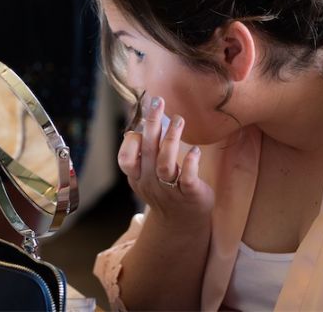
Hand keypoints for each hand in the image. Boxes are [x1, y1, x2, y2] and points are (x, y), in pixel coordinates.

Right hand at [117, 97, 213, 226]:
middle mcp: (151, 182)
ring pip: (165, 164)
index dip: (132, 140)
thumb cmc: (165, 189)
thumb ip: (146, 150)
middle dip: (152, 124)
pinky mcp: (189, 194)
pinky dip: (190, 163)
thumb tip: (144, 118)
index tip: (143, 119)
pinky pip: (187, 178)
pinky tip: (196, 150)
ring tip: (179, 119)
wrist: (182, 222)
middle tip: (158, 101)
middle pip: (148, 151)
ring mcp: (169, 190)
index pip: (126, 159)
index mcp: (138, 176)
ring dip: (171, 140)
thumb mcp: (148, 173)